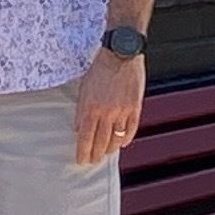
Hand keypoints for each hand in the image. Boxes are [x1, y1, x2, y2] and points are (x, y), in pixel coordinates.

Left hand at [73, 49, 143, 164]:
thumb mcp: (84, 88)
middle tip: (93, 161)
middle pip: (101, 142)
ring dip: (110, 149)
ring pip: (116, 139)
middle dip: (95, 155)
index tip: (81, 160)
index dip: (83, 152)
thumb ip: (81, 110)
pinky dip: (126, 139)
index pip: (85, 138)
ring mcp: (123, 111)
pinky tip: (122, 144)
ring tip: (106, 153)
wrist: (121, 54)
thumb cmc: (100, 68)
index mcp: (91, 108)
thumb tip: (79, 129)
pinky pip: (131, 129)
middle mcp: (107, 113)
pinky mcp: (135, 107)